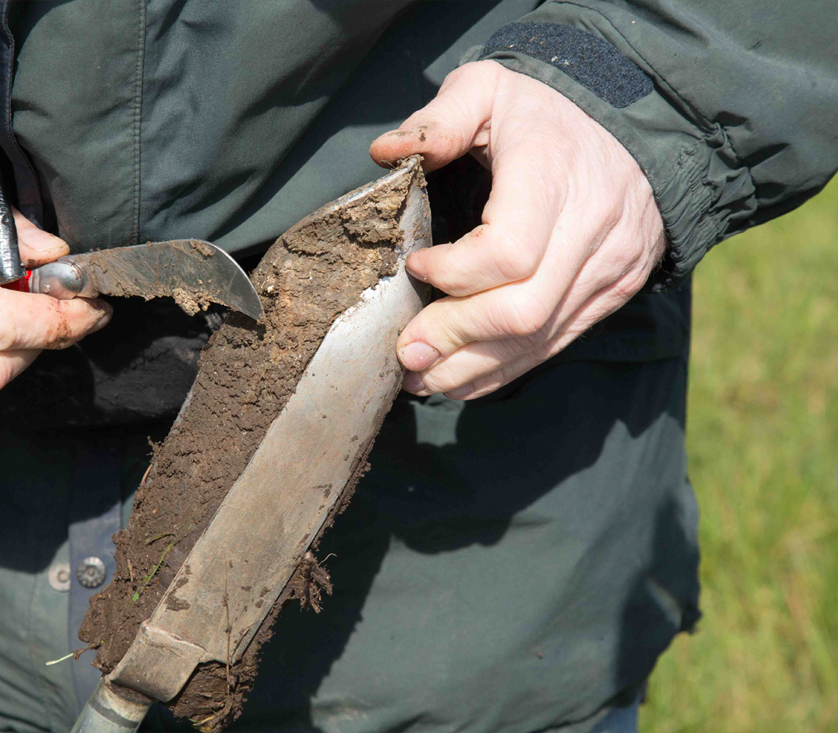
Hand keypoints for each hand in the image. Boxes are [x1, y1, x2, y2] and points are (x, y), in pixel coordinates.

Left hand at [370, 61, 666, 399]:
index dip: (453, 274)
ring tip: (417, 374)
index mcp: (556, 175)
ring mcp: (608, 269)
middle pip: (521, 310)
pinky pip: (553, 344)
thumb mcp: (488, 89)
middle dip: (454, 338)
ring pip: (536, 339)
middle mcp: (592, 229)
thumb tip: (385, 153)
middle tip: (403, 350)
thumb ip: (438, 120)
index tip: (415, 264)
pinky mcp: (610, 294)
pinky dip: (501, 369)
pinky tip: (457, 375)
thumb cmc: (544, 113)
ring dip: (470, 366)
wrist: (636, 130)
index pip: (508, 252)